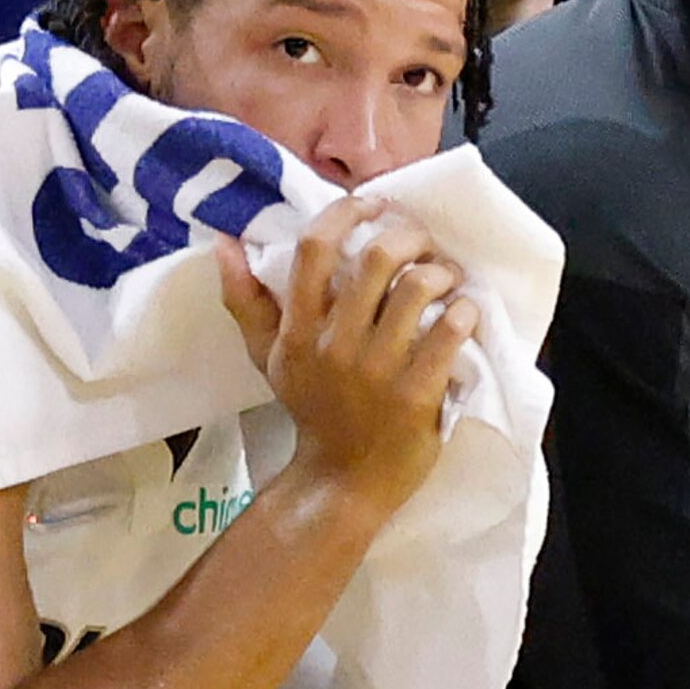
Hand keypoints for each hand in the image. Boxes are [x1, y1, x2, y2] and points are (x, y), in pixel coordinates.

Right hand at [217, 198, 476, 518]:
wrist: (342, 483)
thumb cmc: (313, 411)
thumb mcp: (270, 358)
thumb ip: (247, 301)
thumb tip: (224, 243)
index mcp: (299, 330)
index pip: (315, 249)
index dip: (347, 213)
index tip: (374, 205)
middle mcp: (334, 345)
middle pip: (377, 259)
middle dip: (409, 236)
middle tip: (423, 244)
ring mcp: (377, 371)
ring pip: (418, 289)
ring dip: (441, 271)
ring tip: (449, 277)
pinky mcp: (416, 395)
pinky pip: (448, 332)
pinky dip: (464, 312)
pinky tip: (465, 313)